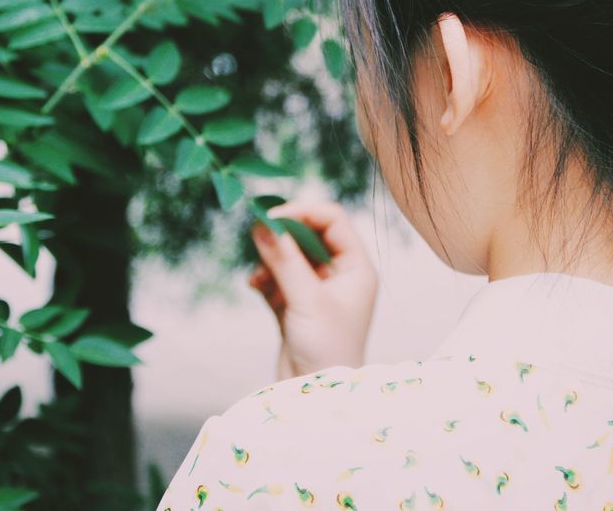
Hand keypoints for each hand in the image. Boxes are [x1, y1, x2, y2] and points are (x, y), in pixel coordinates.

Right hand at [248, 199, 377, 381]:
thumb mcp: (306, 299)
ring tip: (258, 273)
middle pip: (308, 235)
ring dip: (270, 259)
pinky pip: (277, 278)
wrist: (316, 399)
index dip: (302, 212)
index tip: (271, 216)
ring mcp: (317, 291)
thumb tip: (262, 223)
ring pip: (290, 256)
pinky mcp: (296, 307)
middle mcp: (340, 276)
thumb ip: (284, 259)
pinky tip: (255, 285)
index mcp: (356, 268)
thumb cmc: (327, 350)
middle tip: (255, 234)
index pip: (332, 220)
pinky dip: (265, 278)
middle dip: (282, 235)